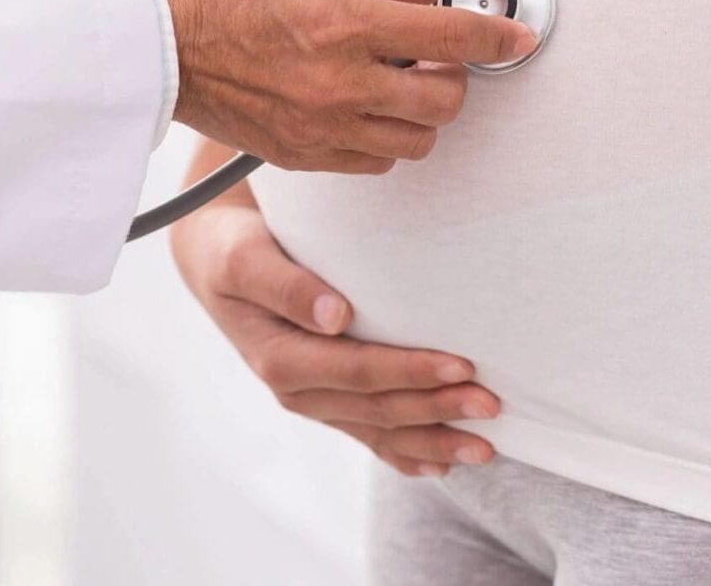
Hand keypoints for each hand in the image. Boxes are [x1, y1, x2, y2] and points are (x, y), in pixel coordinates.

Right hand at [152, 0, 535, 171]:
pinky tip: (367, 107)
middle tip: (439, 54)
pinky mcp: (304, 158)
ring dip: (423, 112)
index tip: (518, 35)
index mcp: (345, 22)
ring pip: (418, 141)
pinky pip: (377, 163)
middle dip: (456, 76)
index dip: (498, 35)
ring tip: (400, 82)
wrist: (162, 45)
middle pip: (446, 101)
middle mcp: (339, 82)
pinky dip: (387, 138)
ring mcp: (321, 127)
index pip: (451, 38)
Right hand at [172, 202, 499, 476]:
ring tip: (485, 448)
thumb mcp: (244, 257)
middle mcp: (297, 389)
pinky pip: (370, 435)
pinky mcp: (326, 398)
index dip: (411, 372)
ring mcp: (313, 399)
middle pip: (378, 407)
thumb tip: (336, 316)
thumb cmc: (235, 247)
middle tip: (493, 405)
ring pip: (380, 430)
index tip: (463, 365)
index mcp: (279, 357)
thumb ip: (286, 285)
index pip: (357, 371)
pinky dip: (408, 452)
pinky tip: (444, 462)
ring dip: (434, 440)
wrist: (217, 256)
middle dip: (438, 409)